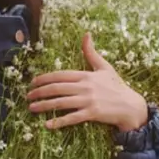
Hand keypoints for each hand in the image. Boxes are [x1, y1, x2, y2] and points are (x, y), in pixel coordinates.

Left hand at [27, 32, 147, 131]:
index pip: (60, 75)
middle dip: (39, 92)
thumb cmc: (117, 86)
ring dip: (44, 105)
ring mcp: (88, 101)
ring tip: (32, 108)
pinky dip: (59, 121)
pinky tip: (47, 124)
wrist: (130, 105)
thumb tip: (86, 34)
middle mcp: (85, 87)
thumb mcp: (105, 67)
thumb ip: (92, 53)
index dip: (44, 78)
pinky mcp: (92, 114)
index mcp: (86, 75)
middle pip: (57, 88)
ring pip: (61, 103)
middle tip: (27, 96)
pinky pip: (72, 118)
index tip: (32, 82)